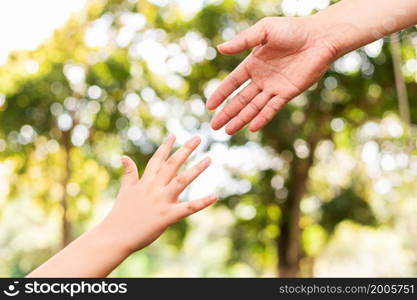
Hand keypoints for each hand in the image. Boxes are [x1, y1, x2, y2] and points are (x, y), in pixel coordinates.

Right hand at [101, 135, 216, 253]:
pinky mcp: (168, 216)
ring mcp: (162, 200)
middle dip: (185, 150)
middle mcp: (154, 188)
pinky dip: (203, 202)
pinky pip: (188, 207)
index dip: (166, 146)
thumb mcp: (125, 190)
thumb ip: (129, 173)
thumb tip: (124, 156)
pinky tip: (215, 195)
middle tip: (198, 138)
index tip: (174, 135)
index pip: (157, 160)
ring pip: (182, 180)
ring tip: (209, 158)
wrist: (115, 236)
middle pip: (172, 164)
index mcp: (145, 182)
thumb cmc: (120, 214)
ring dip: (196, 169)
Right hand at [207, 16, 338, 133]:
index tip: (210, 106)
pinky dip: (262, 118)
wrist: (320, 37)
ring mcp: (274, 88)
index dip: (221, 94)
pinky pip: (272, 108)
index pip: (232, 83)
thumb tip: (220, 49)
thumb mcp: (264, 30)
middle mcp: (261, 78)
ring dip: (241, 119)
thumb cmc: (293, 29)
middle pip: (240, 100)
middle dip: (227, 113)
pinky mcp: (287, 93)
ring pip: (253, 107)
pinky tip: (251, 128)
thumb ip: (243, 41)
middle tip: (214, 126)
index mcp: (253, 64)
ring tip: (228, 131)